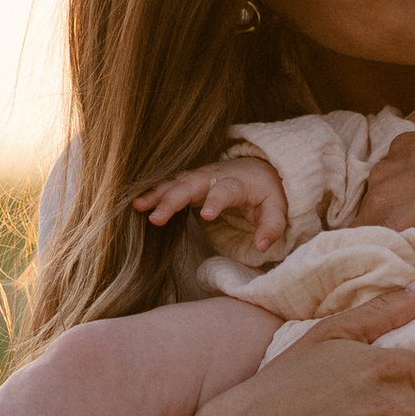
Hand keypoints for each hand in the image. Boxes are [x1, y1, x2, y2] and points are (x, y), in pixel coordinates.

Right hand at [132, 151, 292, 256]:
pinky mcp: (190, 181)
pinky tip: (137, 202)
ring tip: (138, 206)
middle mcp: (215, 176)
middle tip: (156, 218)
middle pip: (192, 184)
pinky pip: (170, 183)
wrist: (259, 169)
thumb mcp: (277, 209)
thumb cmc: (267, 193)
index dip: (216, 200)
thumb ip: (271, 227)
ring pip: (176, 182)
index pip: (226, 191)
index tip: (206, 215)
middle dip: (173, 199)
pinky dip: (154, 190)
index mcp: (238, 183)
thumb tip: (261, 246)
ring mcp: (200, 177)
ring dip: (157, 193)